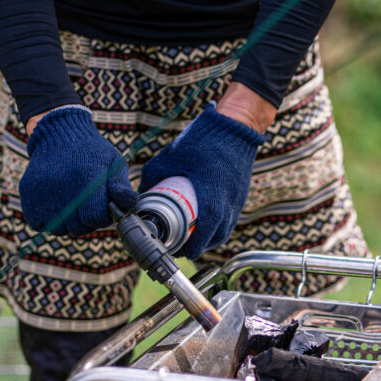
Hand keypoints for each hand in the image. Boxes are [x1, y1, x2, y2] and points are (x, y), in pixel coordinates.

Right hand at [19, 106, 137, 235]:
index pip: (95, 218)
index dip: (102, 217)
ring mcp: (42, 190)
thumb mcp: (113, 163)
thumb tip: (128, 205)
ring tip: (72, 204)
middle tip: (86, 205)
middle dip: (86, 221)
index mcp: (86, 179)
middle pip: (78, 227)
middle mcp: (63, 186)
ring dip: (67, 222)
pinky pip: (39, 223)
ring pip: (59, 228)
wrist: (59, 133)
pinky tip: (56, 205)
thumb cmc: (92, 152)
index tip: (101, 207)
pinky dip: (48, 220)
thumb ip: (121, 187)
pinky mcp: (28, 193)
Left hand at [138, 101, 265, 258]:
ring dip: (211, 240)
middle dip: (200, 247)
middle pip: (217, 236)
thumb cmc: (201, 140)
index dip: (196, 246)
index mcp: (210, 192)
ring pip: (226, 230)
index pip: (207, 229)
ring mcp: (237, 198)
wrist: (233, 127)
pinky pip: (231, 219)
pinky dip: (219, 228)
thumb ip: (152, 178)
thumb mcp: (169, 157)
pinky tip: (207, 227)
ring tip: (194, 243)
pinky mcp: (241, 194)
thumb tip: (139, 197)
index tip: (183, 253)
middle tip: (182, 251)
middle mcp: (227, 199)